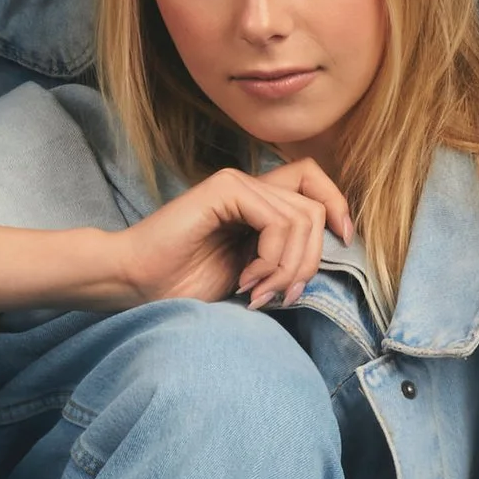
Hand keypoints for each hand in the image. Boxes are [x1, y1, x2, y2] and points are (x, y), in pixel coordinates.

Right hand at [106, 159, 352, 311]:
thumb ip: (284, 257)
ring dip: (288, 267)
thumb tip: (331, 255)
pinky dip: (273, 259)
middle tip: (281, 295)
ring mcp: (236, 183)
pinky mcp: (224, 189)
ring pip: (303, 218)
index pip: (315, 184)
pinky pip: (278, 221)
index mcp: (258, 203)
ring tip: (257, 292)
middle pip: (316, 207)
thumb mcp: (251, 275)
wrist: (134, 284)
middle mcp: (250, 186)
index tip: (344, 242)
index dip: (339, 207)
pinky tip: (247, 280)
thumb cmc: (182, 285)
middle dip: (310, 260)